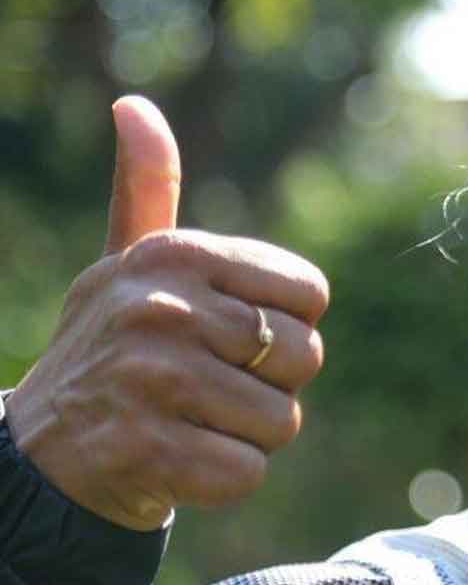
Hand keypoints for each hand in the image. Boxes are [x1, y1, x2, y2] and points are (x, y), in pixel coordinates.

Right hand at [6, 97, 329, 530]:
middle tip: (206, 387)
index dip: (286, 325)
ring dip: (246, 434)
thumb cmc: (110, 347)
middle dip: (269, 385)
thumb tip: (134, 106)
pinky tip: (175, 460)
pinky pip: (247, 472)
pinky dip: (222, 478)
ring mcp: (152, 380)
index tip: (231, 335)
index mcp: (175, 256)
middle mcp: (163, 307)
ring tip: (187, 420)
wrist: (39, 452)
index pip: (310, 294)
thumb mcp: (126, 264)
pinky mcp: (147, 450)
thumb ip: (146, 189)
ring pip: (282, 421)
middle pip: (305, 357)